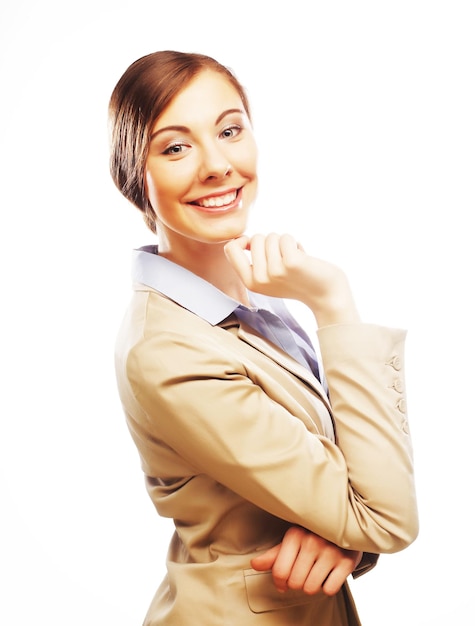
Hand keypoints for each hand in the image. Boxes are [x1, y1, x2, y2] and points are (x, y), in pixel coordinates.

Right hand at [224, 233, 359, 326]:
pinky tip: (302, 257)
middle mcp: (259, 278)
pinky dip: (295, 243)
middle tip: (283, 258)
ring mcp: (275, 271)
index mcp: (250, 282)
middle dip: (271, 242)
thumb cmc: (297, 281)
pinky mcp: (291, 263)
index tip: (256, 245)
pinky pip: (286, 238)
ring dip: (285, 243)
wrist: (325, 295)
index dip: (242, 240)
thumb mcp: (268, 277)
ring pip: (272, 237)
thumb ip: (254, 260)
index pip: (230, 249)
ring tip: (294, 259)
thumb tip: (244, 239)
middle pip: (255, 238)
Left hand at [250, 526, 362, 595]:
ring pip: (311, 588)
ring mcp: (331, 551)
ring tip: (316, 572)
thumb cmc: (314, 534)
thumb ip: (274, 554)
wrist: (345, 526)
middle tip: (304, 572)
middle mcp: (312, 541)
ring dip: (312, 585)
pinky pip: (330, 589)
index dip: (279, 582)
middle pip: (295, 582)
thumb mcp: (293, 540)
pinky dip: (329, 586)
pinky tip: (329, 573)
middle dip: (297, 582)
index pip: (280, 571)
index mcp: (295, 534)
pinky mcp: (347, 561)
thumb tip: (254, 564)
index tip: (283, 581)